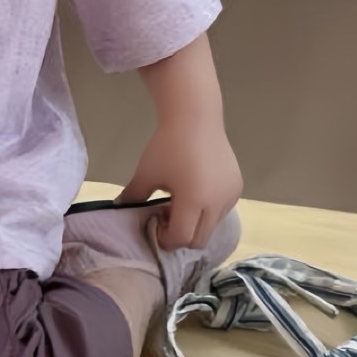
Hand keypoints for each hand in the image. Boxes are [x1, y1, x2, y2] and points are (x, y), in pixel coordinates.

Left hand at [118, 116, 242, 250]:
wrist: (195, 116)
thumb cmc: (168, 145)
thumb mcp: (146, 172)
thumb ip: (133, 196)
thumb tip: (120, 209)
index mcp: (194, 201)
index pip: (181, 238)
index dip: (165, 237)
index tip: (155, 220)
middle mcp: (217, 203)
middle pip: (198, 239)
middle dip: (180, 234)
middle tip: (166, 213)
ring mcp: (230, 196)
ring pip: (212, 226)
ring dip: (195, 222)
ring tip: (181, 199)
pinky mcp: (236, 187)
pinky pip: (222, 210)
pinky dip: (208, 210)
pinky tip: (196, 189)